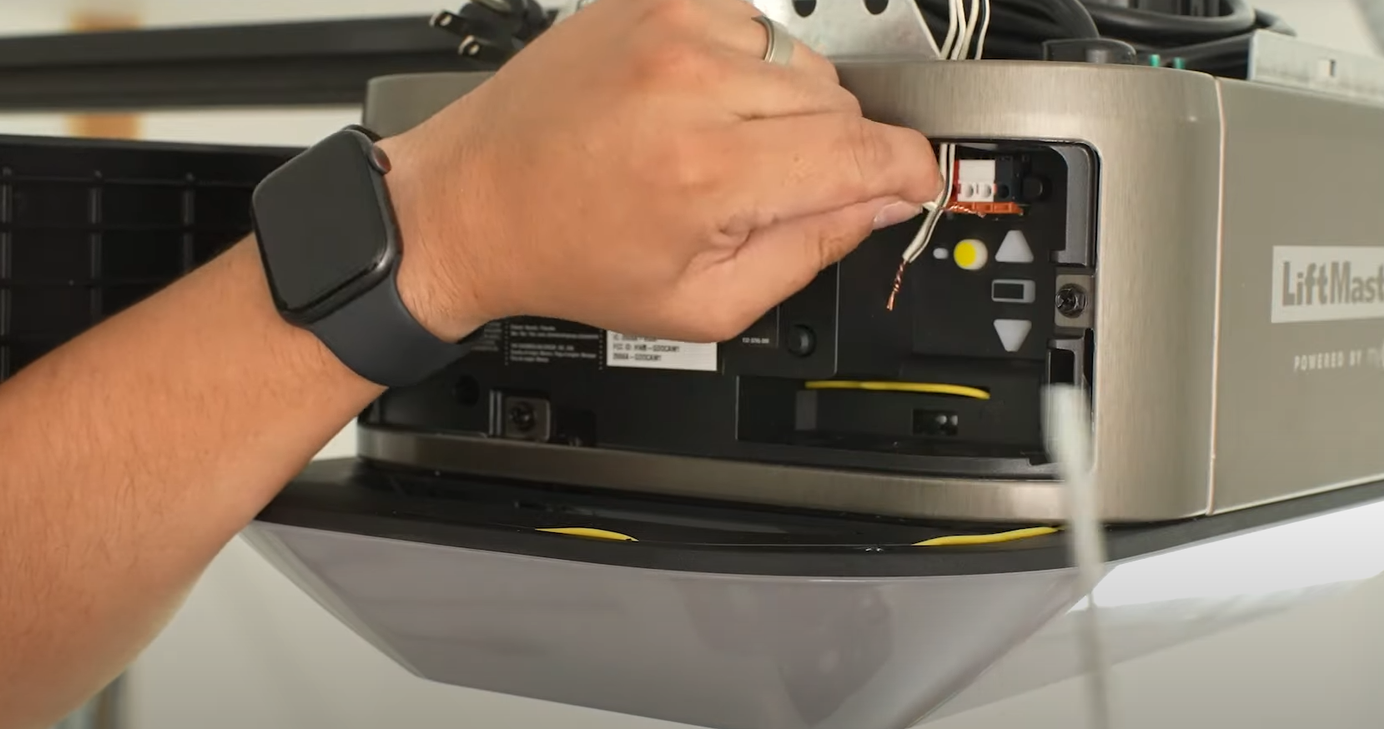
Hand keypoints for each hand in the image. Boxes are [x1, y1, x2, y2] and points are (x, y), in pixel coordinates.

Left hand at [386, 0, 941, 342]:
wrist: (474, 202)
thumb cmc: (569, 254)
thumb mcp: (702, 303)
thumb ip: (808, 253)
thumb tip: (878, 204)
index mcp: (708, 172)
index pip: (866, 151)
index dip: (905, 173)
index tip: (908, 183)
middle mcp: (691, 84)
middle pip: (840, 104)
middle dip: (828, 152)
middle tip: (767, 190)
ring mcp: (669, 30)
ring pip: (800, 61)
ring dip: (783, 106)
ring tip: (718, 146)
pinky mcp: (652, 0)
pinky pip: (751, 24)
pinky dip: (741, 65)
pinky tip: (695, 104)